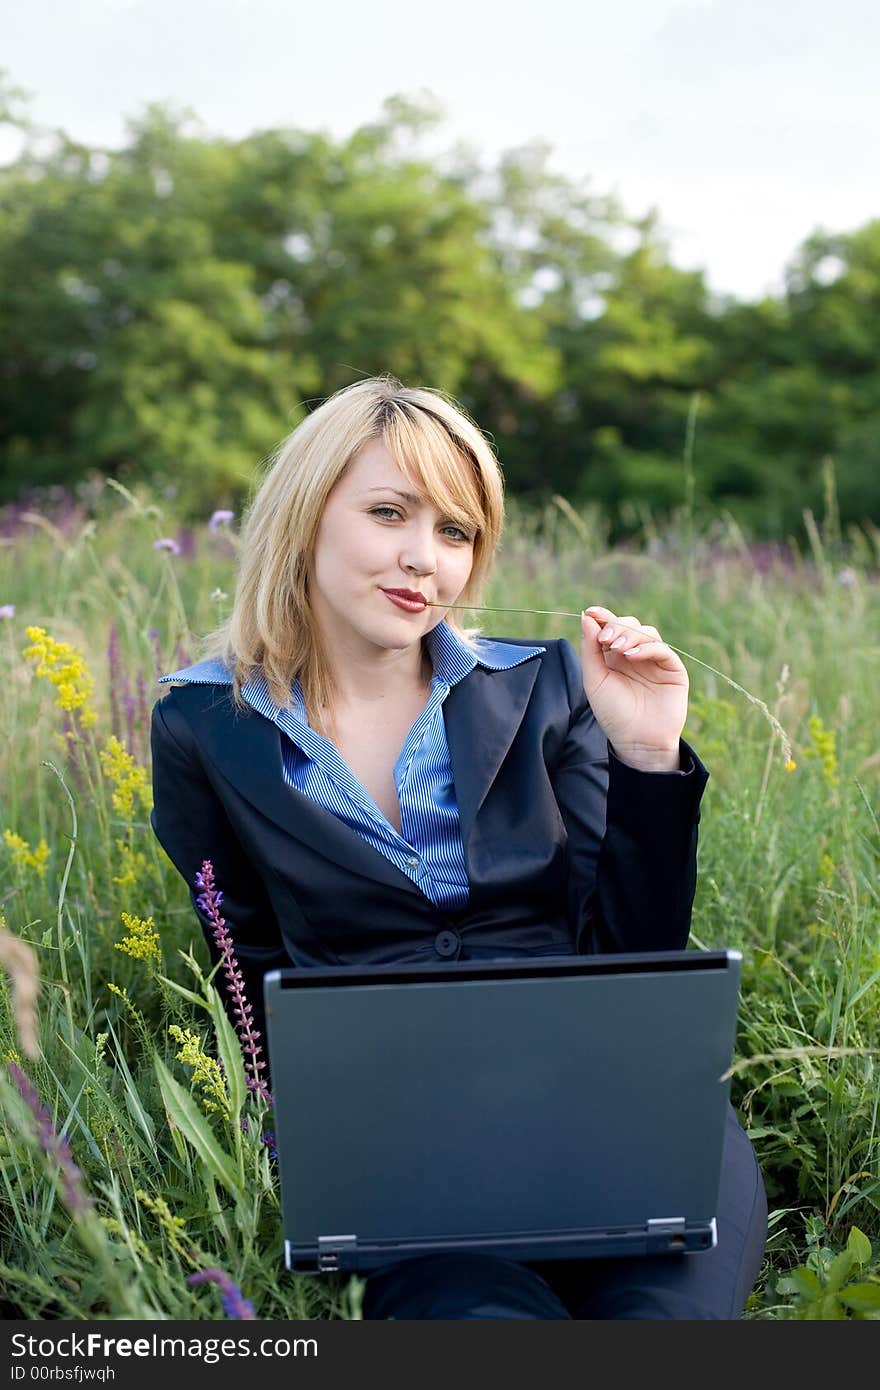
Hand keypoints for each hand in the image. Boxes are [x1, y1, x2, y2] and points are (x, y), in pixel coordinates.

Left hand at [580, 606, 688, 769]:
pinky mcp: (672, 669)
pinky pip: (662, 649)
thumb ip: (590, 649)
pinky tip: (633, 656)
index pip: (610, 628)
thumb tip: (587, 616)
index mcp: (614, 656)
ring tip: (618, 648)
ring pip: (646, 632)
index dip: (602, 617)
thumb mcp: (594, 680)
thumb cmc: (614, 713)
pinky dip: (647, 647)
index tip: (592, 612)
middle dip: (616, 626)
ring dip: (630, 635)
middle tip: (606, 639)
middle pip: (629, 625)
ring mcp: (654, 661)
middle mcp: (635, 655)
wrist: (637, 741)